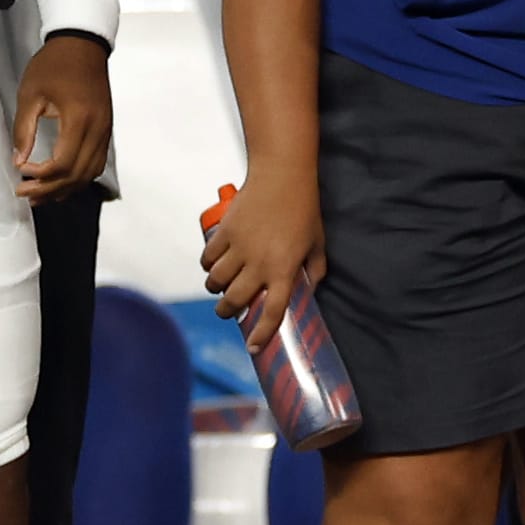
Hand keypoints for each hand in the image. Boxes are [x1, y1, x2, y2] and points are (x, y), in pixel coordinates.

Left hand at [12, 35, 112, 199]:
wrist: (82, 44)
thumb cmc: (53, 65)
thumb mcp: (30, 93)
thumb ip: (24, 129)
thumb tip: (19, 161)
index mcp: (79, 119)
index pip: (63, 164)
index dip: (41, 176)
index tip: (20, 173)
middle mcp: (98, 130)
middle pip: (78, 175)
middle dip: (50, 189)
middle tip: (25, 194)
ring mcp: (105, 132)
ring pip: (90, 174)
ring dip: (65, 188)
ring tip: (40, 196)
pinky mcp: (106, 131)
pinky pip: (96, 164)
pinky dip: (79, 178)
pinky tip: (61, 182)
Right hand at [201, 174, 324, 351]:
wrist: (282, 176)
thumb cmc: (303, 210)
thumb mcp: (318, 244)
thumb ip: (315, 270)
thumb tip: (308, 289)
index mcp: (284, 270)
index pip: (272, 312)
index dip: (261, 334)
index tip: (253, 348)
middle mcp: (259, 264)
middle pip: (235, 300)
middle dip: (227, 311)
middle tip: (227, 311)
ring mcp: (239, 248)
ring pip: (216, 281)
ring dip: (215, 290)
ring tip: (218, 289)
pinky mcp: (225, 232)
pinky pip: (208, 258)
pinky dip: (207, 266)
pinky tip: (211, 266)